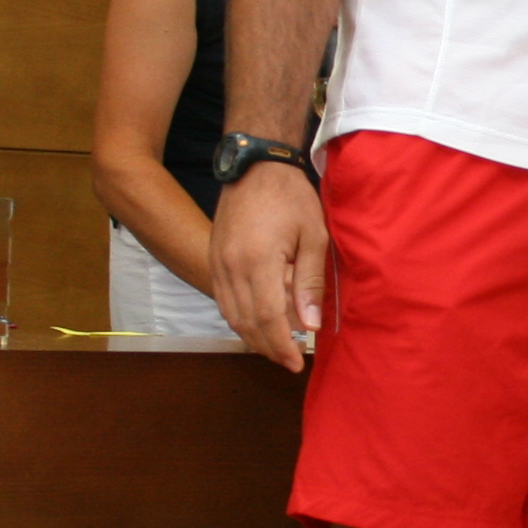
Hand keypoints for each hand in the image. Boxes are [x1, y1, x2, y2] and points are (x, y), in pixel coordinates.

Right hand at [208, 160, 328, 371]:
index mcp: (258, 261)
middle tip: (290, 360)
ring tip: (277, 347)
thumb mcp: (313, 236)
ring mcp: (217, 262)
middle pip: (246, 322)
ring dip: (252, 336)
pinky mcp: (214, 258)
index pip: (267, 318)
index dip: (282, 345)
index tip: (297, 363)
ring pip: (230, 314)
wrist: (255, 165)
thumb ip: (310, 282)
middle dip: (268, 347)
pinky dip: (239, 318)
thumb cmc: (290, 196)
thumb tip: (310, 325)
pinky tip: (257, 324)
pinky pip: (223, 299)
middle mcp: (230, 266)